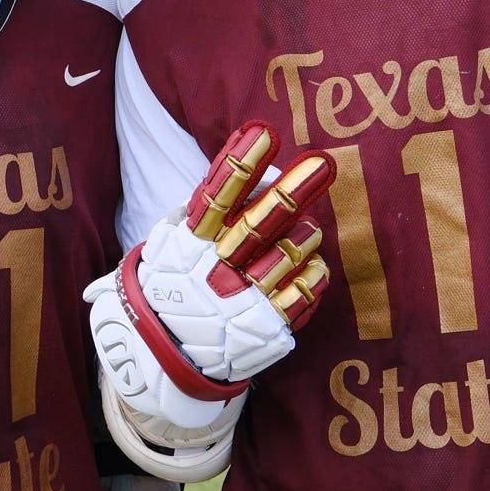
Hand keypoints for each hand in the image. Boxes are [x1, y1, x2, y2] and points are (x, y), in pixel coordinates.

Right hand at [86, 123, 333, 430]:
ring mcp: (243, 301)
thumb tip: (254, 171)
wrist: (166, 358)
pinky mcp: (267, 329)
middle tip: (323, 164)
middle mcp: (217, 269)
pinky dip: (313, 273)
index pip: (217, 196)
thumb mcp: (175, 243)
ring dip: (305, 235)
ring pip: (288, 256)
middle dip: (291, 191)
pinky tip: (312, 265)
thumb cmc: (176, 285)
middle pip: (258, 224)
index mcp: (191, 243)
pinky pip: (304, 294)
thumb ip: (206, 208)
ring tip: (308, 227)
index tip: (263, 132)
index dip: (239, 164)